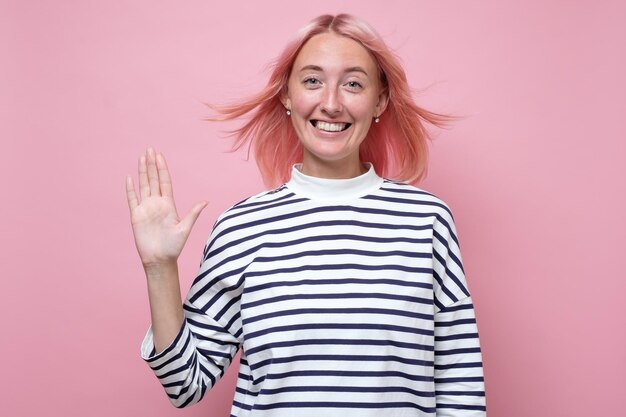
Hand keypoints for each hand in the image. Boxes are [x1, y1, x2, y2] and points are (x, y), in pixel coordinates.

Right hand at [126, 148, 206, 266]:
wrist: (160, 260)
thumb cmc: (174, 247)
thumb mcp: (185, 228)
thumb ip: (193, 214)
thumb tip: (205, 201)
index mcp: (169, 205)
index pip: (164, 182)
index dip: (162, 168)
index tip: (159, 155)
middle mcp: (157, 204)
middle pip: (153, 179)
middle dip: (151, 164)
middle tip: (149, 149)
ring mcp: (146, 209)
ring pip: (143, 186)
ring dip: (142, 172)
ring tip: (141, 158)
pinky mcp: (136, 216)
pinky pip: (132, 199)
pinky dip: (130, 189)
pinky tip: (129, 178)